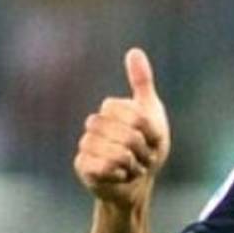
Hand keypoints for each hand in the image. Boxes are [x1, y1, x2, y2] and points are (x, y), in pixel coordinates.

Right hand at [74, 48, 171, 207]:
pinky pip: (106, 168)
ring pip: (118, 153)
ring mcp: (86, 145)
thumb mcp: (150, 112)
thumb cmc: (147, 146)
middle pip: (127, 134)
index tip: (151, 138)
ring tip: (132, 166)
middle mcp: (94, 124)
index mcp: (111, 109)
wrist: (138, 182)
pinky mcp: (82, 166)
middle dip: (144, 150)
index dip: (149, 130)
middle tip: (142, 156)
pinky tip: (120, 176)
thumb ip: (142, 82)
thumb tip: (134, 50)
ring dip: (134, 164)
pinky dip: (122, 175)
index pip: (134, 115)